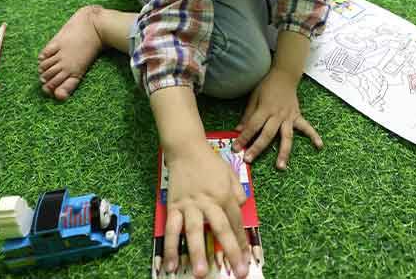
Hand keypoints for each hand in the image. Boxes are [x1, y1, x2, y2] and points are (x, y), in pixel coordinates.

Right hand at [162, 141, 250, 277]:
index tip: (246, 261)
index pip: (235, 223)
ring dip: (197, 253)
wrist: (186, 148)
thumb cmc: (209, 162)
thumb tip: (241, 208)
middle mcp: (209, 201)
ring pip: (194, 231)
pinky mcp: (174, 206)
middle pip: (221, 229)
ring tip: (200, 273)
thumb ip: (238, 191)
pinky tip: (170, 264)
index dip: (241, 243)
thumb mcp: (230, 173)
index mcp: (225, 194)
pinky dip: (170, 247)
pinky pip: (171, 229)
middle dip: (230, 252)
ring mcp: (190, 205)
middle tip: (238, 272)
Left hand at [235, 67, 321, 169]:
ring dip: (283, 152)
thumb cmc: (267, 85)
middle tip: (249, 159)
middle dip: (257, 148)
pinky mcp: (297, 116)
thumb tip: (239, 130)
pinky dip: (313, 136)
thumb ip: (248, 114)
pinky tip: (319, 146)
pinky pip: (306, 127)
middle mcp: (277, 115)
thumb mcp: (254, 97)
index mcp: (265, 109)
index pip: (252, 126)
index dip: (243, 138)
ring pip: (286, 136)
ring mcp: (289, 116)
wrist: (284, 75)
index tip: (236, 148)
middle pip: (267, 134)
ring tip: (280, 167)